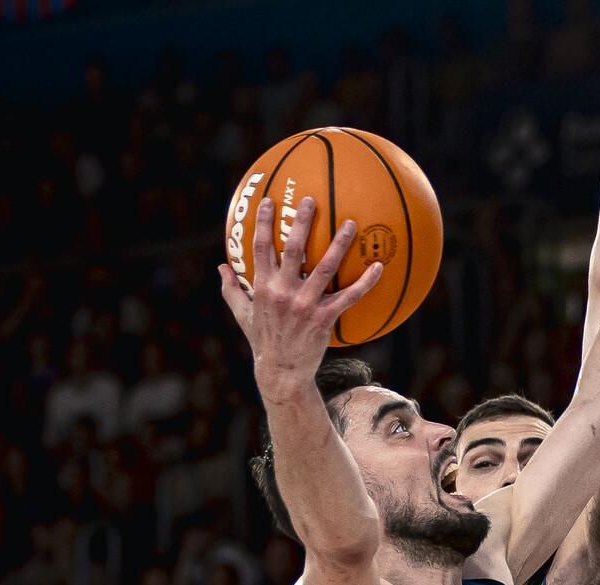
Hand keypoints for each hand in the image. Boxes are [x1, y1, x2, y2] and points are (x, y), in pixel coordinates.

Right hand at [217, 196, 383, 403]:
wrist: (282, 370)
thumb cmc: (263, 339)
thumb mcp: (242, 314)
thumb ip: (231, 289)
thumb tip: (220, 267)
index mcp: (262, 287)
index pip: (260, 248)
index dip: (263, 222)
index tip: (269, 200)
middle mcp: (283, 292)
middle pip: (293, 249)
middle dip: (301, 222)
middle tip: (311, 199)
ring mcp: (304, 304)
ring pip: (325, 267)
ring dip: (339, 244)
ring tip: (351, 224)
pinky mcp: (324, 318)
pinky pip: (349, 296)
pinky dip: (366, 282)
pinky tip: (378, 267)